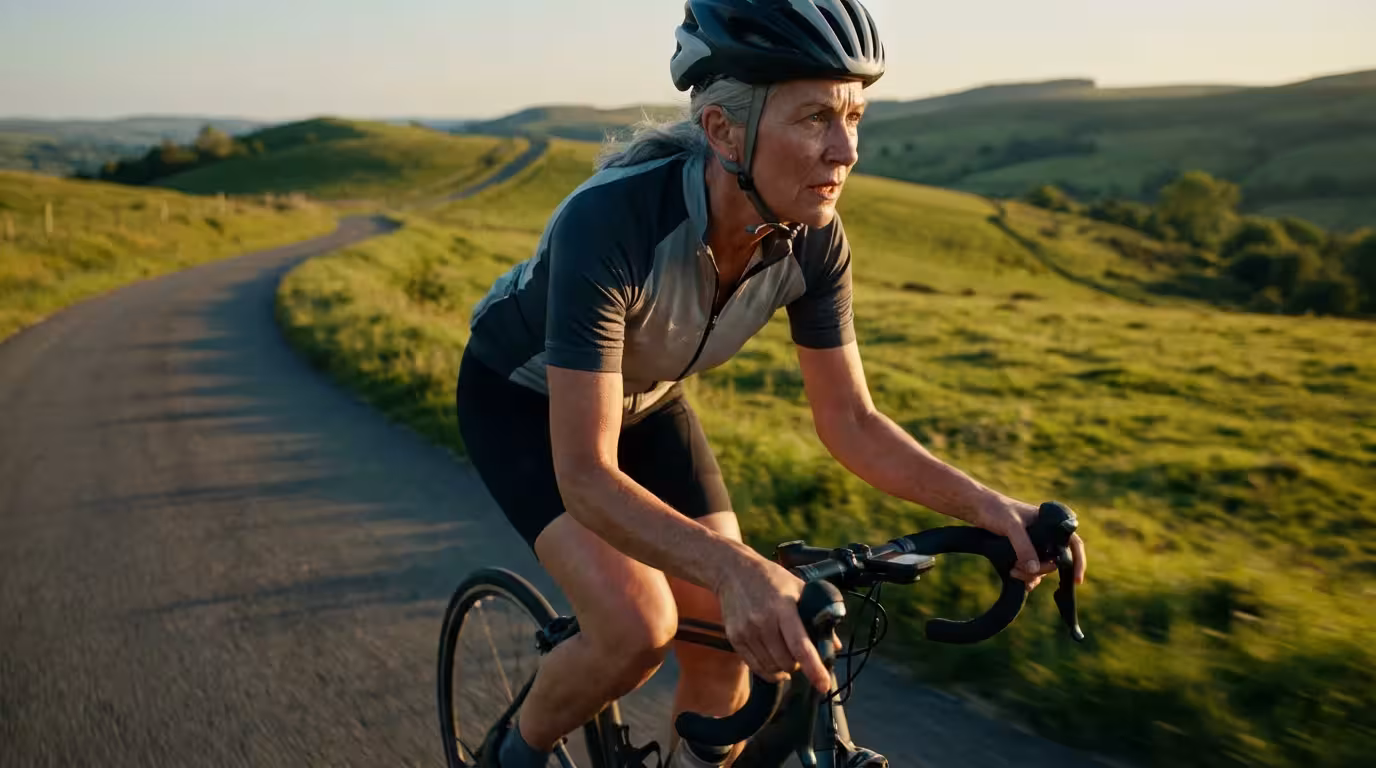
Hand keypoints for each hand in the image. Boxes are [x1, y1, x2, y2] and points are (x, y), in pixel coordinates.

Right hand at [715, 554, 834, 693]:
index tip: (823, 685)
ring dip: (784, 669)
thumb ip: (817, 614)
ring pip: (771, 667)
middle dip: (799, 666)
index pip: (800, 646)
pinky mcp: (735, 638)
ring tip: (787, 658)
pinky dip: (768, 670)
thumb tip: (833, 643)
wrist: (733, 571)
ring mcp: (746, 631)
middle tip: (802, 657)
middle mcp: (763, 621)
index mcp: (783, 607)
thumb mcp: (798, 588)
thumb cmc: (770, 579)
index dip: (814, 669)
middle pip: (786, 662)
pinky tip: (774, 663)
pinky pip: (755, 666)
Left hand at [974, 495, 1087, 589]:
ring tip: (1012, 571)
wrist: (978, 509)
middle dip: (1041, 571)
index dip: (1078, 562)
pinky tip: (1015, 577)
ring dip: (1030, 575)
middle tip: (1020, 571)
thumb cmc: (997, 510)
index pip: (1074, 544)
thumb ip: (1024, 547)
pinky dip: (1026, 576)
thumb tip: (1035, 569)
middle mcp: (1047, 536)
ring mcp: (1035, 545)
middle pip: (1055, 562)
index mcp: (1051, 524)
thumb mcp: (1012, 527)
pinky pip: (1032, 570)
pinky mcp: (1024, 552)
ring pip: (1042, 568)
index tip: (1076, 580)